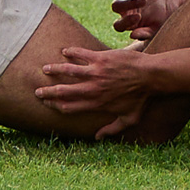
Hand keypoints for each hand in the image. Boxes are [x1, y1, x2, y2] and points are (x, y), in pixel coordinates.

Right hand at [34, 44, 152, 139]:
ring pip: (68, 71)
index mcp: (98, 104)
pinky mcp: (100, 59)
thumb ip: (113, 129)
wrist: (151, 77)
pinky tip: (64, 51)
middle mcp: (93, 89)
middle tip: (38, 91)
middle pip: (63, 91)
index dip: (56, 106)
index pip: (70, 107)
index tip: (48, 104)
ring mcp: (95, 73)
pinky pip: (80, 54)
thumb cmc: (142, 99)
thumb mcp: (129, 118)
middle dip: (48, 91)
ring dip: (54, 69)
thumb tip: (99, 138)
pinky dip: (71, 52)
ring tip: (46, 68)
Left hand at [111, 0, 189, 41]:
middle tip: (143, 2)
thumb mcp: (159, 27)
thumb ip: (146, 32)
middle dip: (127, 4)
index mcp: (130, 20)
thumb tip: (132, 35)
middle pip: (116, 5)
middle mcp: (127, 5)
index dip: (125, 22)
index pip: (119, 24)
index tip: (138, 17)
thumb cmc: (166, 16)